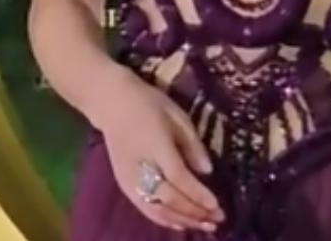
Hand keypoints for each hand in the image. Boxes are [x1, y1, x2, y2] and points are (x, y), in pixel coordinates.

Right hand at [93, 66, 223, 232]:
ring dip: (183, 220)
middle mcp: (143, 168)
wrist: (112, 104)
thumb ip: (192, 143)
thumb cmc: (148, 104)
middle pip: (170, 198)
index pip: (180, 178)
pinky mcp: (124, 186)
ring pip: (158, 209)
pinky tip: (180, 224)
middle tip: (218, 220)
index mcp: (157, 147)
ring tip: (205, 226)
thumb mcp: (177, 115)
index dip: (199, 195)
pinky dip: (164, 220)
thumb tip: (207, 171)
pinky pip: (146, 209)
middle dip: (195, 212)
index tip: (217, 205)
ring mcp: (130, 181)